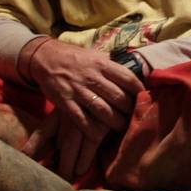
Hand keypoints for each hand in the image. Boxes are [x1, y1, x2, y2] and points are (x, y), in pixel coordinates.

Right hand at [22, 39, 141, 178]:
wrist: (46, 58)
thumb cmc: (76, 58)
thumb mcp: (96, 55)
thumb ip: (113, 65)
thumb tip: (137, 71)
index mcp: (102, 64)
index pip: (128, 78)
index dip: (139, 91)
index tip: (144, 98)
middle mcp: (92, 77)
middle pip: (118, 97)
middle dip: (129, 110)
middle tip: (134, 116)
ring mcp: (79, 91)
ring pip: (103, 111)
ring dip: (115, 122)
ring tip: (121, 126)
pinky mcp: (66, 102)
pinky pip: (82, 120)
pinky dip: (93, 129)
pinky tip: (100, 134)